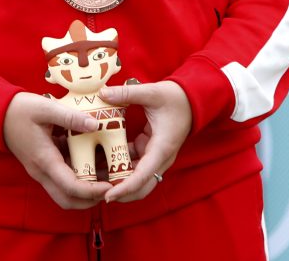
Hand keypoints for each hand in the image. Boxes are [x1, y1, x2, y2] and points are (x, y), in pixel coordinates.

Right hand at [2, 92, 112, 209]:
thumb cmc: (20, 110)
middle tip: (109, 187)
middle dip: (90, 200)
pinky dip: (77, 179)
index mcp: (44, 160)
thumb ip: (70, 117)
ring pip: (64, 194)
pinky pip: (61, 181)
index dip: (92, 191)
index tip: (110, 186)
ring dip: (84, 192)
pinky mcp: (42, 166)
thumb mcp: (45, 108)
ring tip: (104, 177)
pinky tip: (90, 162)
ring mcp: (40, 171)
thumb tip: (95, 125)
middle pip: (68, 200)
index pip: (71, 187)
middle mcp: (42, 172)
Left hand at [98, 80, 191, 202]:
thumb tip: (102, 93)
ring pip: (138, 177)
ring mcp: (156, 156)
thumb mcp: (152, 92)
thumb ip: (127, 93)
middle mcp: (160, 158)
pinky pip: (135, 164)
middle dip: (122, 193)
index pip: (143, 176)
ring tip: (95, 178)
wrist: (192, 99)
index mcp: (161, 148)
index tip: (108, 196)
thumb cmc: (176, 97)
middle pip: (142, 186)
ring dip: (119, 180)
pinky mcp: (150, 150)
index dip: (125, 188)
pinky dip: (120, 165)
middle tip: (98, 193)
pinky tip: (102, 160)